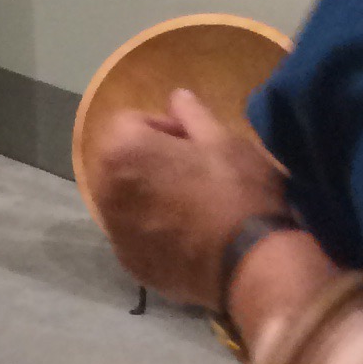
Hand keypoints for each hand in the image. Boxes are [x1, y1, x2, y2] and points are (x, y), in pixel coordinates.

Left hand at [87, 88, 293, 307]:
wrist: (257, 267)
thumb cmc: (239, 193)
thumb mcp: (225, 142)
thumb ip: (192, 114)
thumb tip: (176, 96)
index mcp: (121, 149)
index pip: (132, 122)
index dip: (167, 130)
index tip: (197, 146)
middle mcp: (104, 187)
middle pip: (122, 161)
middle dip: (151, 162)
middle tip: (195, 176)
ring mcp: (115, 230)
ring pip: (126, 199)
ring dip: (148, 197)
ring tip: (192, 209)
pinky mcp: (131, 264)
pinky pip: (135, 237)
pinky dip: (152, 234)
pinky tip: (187, 240)